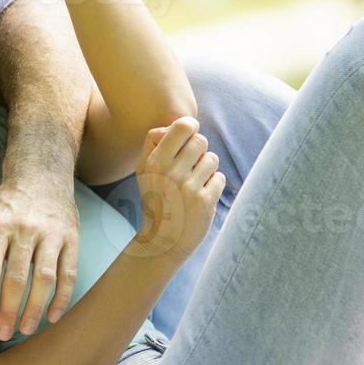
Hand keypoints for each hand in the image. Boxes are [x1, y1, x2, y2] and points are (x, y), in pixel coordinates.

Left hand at [0, 177, 80, 340]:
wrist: (42, 174)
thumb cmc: (8, 205)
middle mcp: (25, 228)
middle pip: (16, 277)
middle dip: (9, 310)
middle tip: (4, 333)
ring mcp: (51, 233)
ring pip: (44, 279)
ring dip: (35, 308)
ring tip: (25, 329)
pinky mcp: (72, 237)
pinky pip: (69, 273)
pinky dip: (62, 298)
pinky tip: (53, 316)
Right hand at [130, 116, 223, 259]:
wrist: (163, 240)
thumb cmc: (156, 200)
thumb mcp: (144, 171)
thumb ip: (154, 142)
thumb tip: (177, 124)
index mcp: (154, 162)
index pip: (183, 125)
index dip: (190, 127)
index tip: (189, 136)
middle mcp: (170, 172)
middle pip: (200, 140)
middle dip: (199, 151)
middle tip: (190, 166)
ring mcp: (188, 187)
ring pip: (211, 159)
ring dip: (207, 169)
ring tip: (194, 183)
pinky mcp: (204, 201)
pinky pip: (219, 178)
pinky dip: (213, 186)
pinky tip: (201, 197)